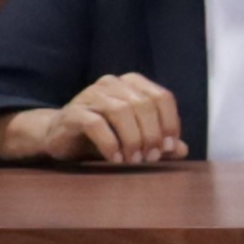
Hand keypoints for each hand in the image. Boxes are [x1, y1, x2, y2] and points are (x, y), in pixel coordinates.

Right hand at [0, 72, 186, 165]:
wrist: (60, 136)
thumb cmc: (104, 135)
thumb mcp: (136, 139)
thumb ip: (159, 142)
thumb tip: (183, 150)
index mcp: (132, 84)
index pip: (163, 97)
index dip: (170, 124)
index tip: (169, 149)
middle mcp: (112, 83)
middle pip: (144, 105)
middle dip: (152, 135)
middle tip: (150, 158)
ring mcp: (91, 95)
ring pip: (121, 111)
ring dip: (132, 139)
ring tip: (133, 160)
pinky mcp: (73, 112)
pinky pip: (96, 123)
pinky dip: (110, 143)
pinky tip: (115, 158)